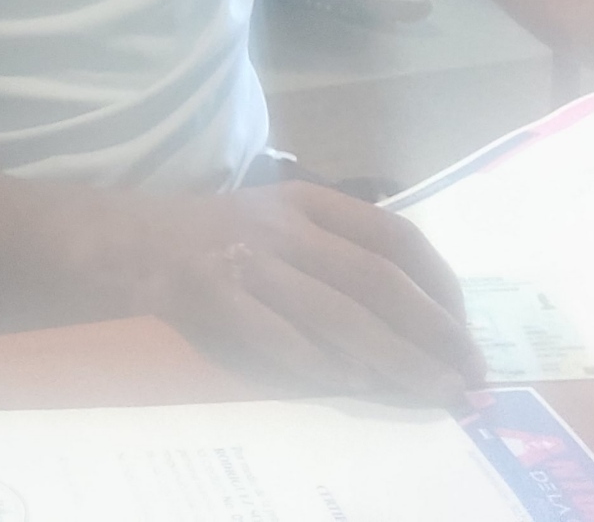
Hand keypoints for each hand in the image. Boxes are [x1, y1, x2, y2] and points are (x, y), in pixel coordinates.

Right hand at [126, 180, 483, 402]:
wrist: (124, 241)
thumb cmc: (216, 237)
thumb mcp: (280, 221)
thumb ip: (338, 252)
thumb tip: (420, 319)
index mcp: (307, 200)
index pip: (395, 237)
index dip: (441, 287)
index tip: (466, 332)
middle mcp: (282, 225)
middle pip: (376, 282)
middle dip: (433, 335)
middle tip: (468, 377)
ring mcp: (246, 259)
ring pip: (338, 316)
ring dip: (395, 362)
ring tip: (431, 392)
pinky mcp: (214, 296)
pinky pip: (281, 340)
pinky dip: (322, 367)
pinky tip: (353, 385)